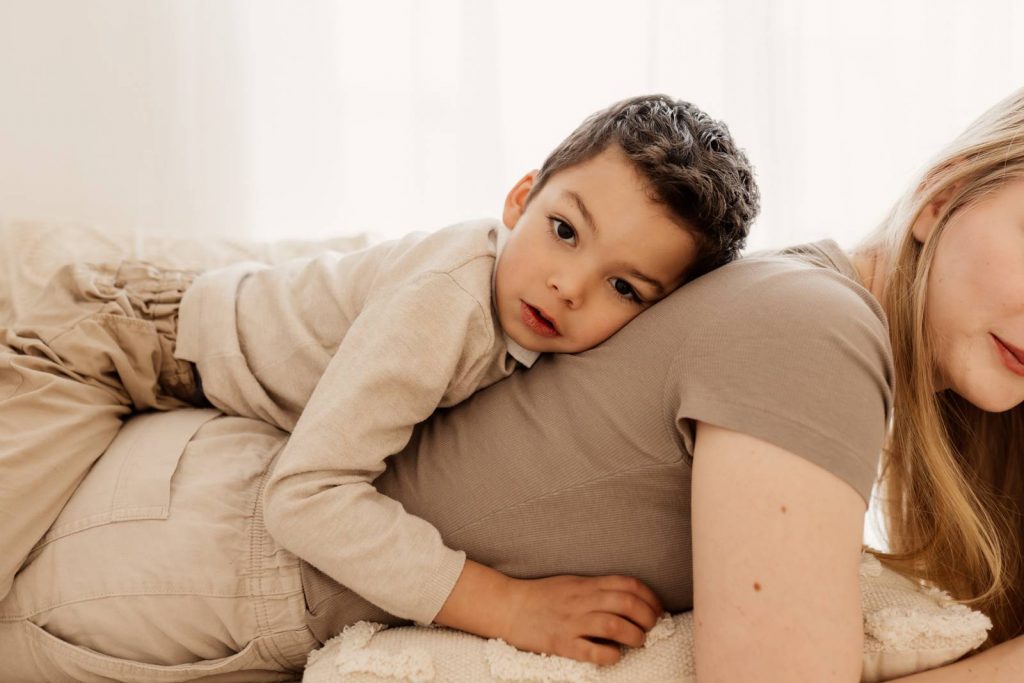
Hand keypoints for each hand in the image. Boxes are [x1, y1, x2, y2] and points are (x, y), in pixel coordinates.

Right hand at [434, 559, 662, 666]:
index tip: (656, 608)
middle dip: (647, 617)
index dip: (649, 597)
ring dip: (635, 636)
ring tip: (638, 641)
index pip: (628, 584)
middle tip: (650, 626)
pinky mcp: (562, 644)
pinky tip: (615, 655)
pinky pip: (593, 652)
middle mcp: (582, 601)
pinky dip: (611, 655)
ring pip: (614, 626)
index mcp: (586, 584)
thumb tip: (629, 599)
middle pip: (626, 604)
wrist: (509, 607)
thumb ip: (598, 589)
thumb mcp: (572, 583)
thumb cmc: (543, 596)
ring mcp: (572, 623)